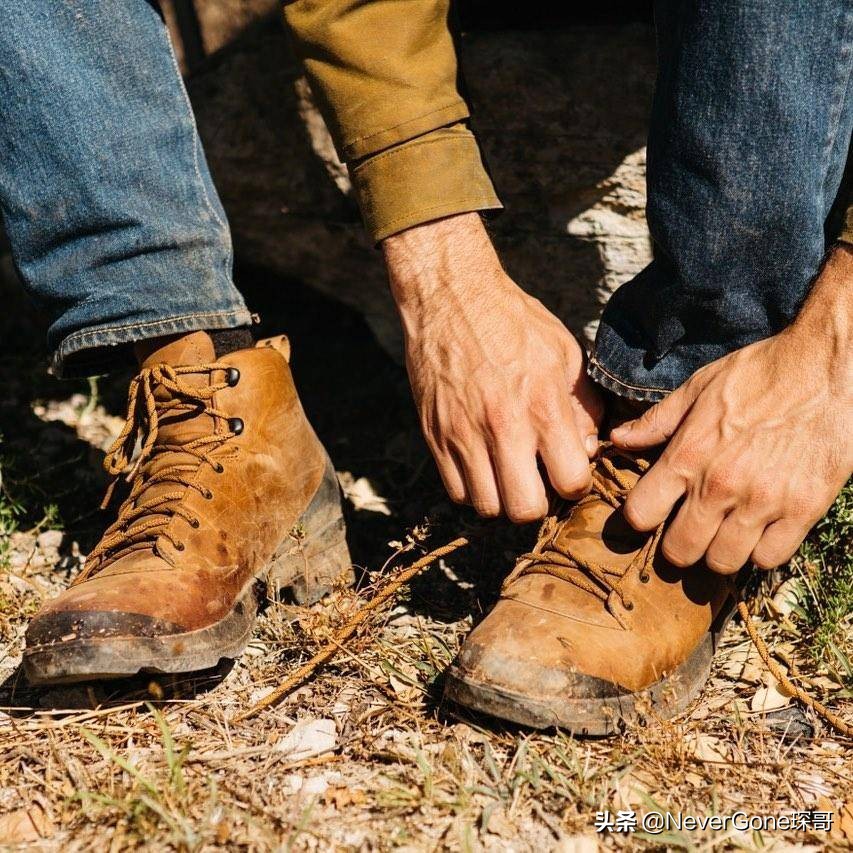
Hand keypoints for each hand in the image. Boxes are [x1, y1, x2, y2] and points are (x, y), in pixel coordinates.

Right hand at [383, 212, 602, 521]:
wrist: (449, 298)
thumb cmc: (512, 321)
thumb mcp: (564, 352)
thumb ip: (582, 405)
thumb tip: (586, 448)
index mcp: (543, 404)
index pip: (570, 481)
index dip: (575, 483)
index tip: (567, 470)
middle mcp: (503, 426)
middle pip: (526, 509)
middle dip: (538, 502)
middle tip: (537, 480)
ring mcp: (464, 435)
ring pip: (487, 508)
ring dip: (503, 498)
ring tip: (507, 474)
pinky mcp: (435, 436)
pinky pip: (456, 492)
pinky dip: (472, 488)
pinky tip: (481, 464)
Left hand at [611, 246, 852, 572]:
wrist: (828, 369)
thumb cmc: (760, 373)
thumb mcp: (698, 388)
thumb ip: (656, 422)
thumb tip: (617, 440)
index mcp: (687, 455)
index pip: (641, 514)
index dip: (639, 519)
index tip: (649, 514)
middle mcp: (719, 487)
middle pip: (680, 551)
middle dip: (677, 545)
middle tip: (686, 531)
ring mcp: (762, 503)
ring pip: (723, 561)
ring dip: (718, 552)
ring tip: (723, 532)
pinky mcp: (803, 510)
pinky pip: (770, 558)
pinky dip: (761, 551)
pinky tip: (759, 531)